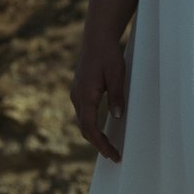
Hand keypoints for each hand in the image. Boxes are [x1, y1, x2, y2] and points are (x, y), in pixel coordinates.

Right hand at [70, 27, 126, 162]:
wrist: (97, 38)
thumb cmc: (108, 55)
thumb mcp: (117, 75)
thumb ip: (116, 96)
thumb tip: (116, 117)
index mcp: (85, 95)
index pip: (90, 128)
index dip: (101, 144)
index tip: (113, 155)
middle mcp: (77, 97)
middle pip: (85, 129)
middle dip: (98, 144)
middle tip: (114, 155)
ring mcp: (76, 94)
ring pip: (83, 122)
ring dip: (94, 136)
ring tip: (109, 147)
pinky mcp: (79, 91)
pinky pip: (83, 114)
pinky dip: (91, 126)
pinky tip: (102, 130)